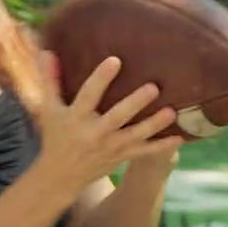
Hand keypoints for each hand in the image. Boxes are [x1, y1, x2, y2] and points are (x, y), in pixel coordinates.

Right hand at [33, 53, 182, 195]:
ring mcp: (111, 147)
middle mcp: (95, 133)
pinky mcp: (122, 157)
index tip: (115, 60)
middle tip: (154, 87)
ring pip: (136, 136)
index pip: (89, 96)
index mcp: (76, 118)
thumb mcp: (48, 109)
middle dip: (135, 104)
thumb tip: (46, 51)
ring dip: (155, 124)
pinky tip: (181, 137)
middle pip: (117, 117)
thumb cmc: (56, 135)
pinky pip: (145, 152)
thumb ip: (50, 80)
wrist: (61, 175)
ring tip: (172, 111)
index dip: (101, 78)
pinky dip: (163, 146)